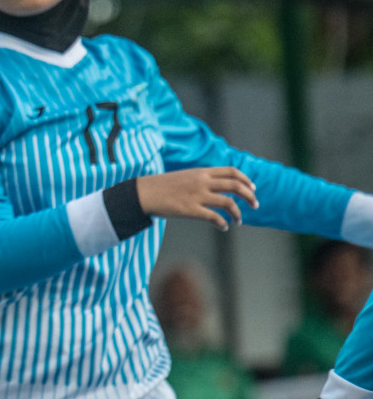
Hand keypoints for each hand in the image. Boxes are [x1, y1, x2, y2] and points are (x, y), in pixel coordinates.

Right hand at [135, 167, 257, 230]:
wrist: (143, 193)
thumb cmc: (162, 186)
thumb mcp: (184, 176)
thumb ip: (201, 179)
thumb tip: (216, 187)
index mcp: (201, 172)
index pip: (232, 172)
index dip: (246, 180)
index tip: (252, 188)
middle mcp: (202, 182)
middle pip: (235, 186)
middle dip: (250, 197)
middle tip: (255, 205)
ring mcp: (197, 196)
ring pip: (229, 203)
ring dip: (238, 213)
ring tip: (239, 221)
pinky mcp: (191, 210)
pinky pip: (215, 218)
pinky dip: (223, 223)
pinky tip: (223, 227)